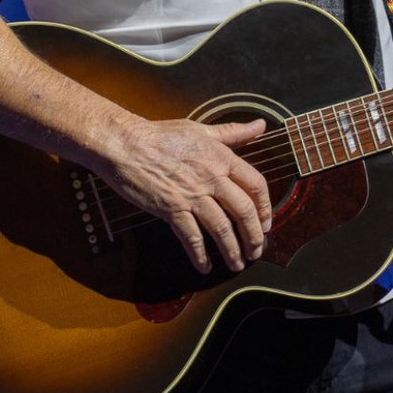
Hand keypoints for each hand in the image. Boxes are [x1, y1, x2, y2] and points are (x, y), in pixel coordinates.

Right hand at [98, 116, 271, 273]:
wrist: (126, 144)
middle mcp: (211, 177)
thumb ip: (233, 132)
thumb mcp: (201, 129)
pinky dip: (200, 256)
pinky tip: (204, 266)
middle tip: (256, 250)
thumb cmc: (161, 134)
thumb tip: (261, 125)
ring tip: (237, 264)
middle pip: (243, 211)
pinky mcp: (172, 209)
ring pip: (222, 228)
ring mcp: (192, 195)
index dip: (265, 207)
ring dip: (232, 250)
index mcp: (221, 157)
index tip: (266, 222)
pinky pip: (192, 238)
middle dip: (254, 235)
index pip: (255, 184)